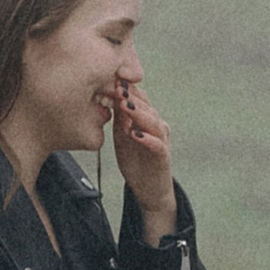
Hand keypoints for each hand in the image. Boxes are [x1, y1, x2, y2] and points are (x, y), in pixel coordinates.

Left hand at [112, 77, 176, 241]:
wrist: (150, 189)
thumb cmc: (135, 161)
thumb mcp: (122, 137)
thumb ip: (119, 119)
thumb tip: (107, 97)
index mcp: (147, 118)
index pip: (138, 98)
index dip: (124, 89)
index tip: (107, 79)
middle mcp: (157, 125)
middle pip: (146, 105)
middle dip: (130, 96)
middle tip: (115, 86)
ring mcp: (161, 140)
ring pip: (153, 121)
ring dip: (138, 113)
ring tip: (124, 105)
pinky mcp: (163, 156)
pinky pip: (158, 145)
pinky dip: (147, 139)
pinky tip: (135, 134)